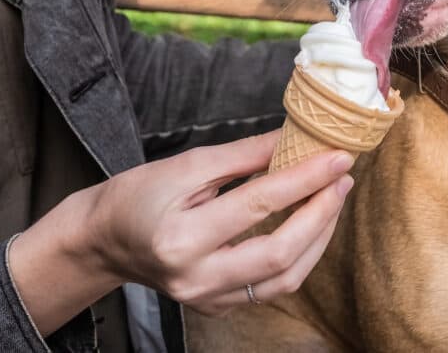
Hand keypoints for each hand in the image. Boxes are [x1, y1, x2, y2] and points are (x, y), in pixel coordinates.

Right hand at [9, 130, 353, 333]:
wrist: (105, 240)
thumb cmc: (139, 196)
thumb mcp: (187, 165)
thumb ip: (244, 156)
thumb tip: (294, 139)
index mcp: (180, 238)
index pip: (259, 204)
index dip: (305, 178)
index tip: (337, 155)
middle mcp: (195, 278)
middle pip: (280, 253)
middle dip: (321, 213)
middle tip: (342, 179)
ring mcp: (208, 299)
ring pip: (285, 279)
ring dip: (319, 237)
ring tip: (333, 198)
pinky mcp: (218, 307)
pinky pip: (272, 287)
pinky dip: (300, 255)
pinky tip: (311, 225)